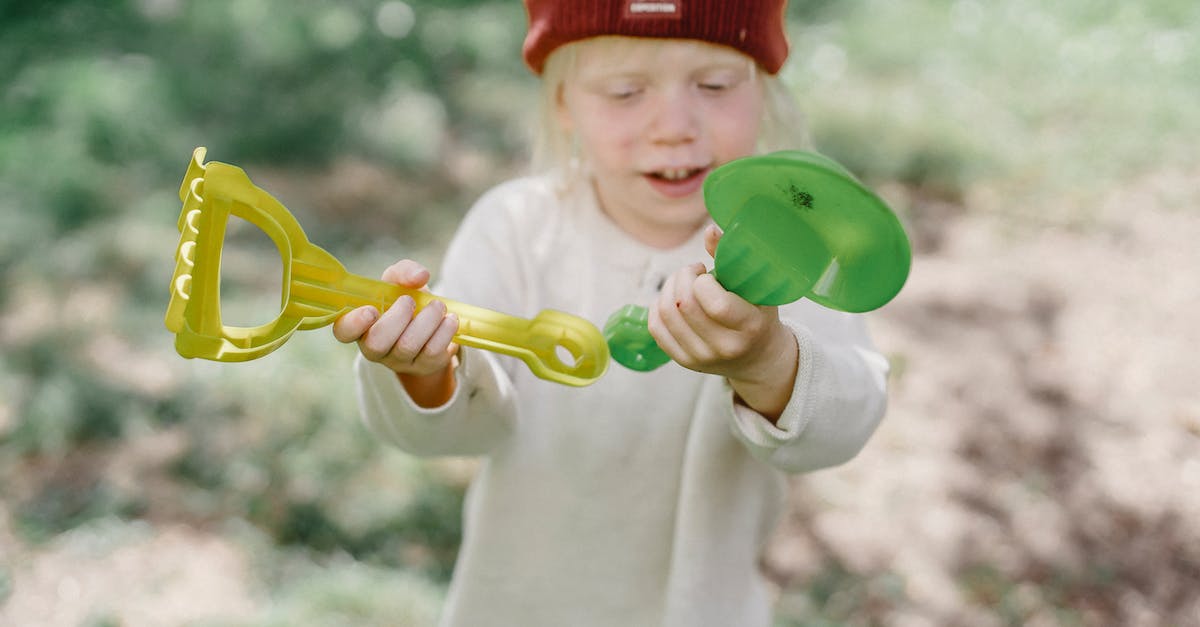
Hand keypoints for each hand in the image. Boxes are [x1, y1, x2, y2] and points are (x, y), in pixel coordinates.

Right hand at [332, 260, 459, 405]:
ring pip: (407, 346)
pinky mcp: (423, 366)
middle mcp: (374, 347)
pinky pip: (432, 352)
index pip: (343, 331)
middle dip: (396, 318)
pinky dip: (444, 331)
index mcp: (360, 324)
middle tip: (409, 301)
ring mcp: (398, 360)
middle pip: (376, 343)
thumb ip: (403, 272)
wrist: (431, 324)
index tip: (372, 309)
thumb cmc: (404, 300)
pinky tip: (450, 319)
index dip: (354, 323)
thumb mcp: (399, 282)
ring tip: (438, 305)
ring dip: (426, 320)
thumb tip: (419, 276)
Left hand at [647, 225, 797, 418]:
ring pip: (666, 313)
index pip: (715, 305)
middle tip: (693, 271)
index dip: (702, 281)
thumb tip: (708, 230)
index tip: (708, 272)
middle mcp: (725, 348)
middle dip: (683, 277)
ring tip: (684, 282)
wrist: (758, 357)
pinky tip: (673, 297)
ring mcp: (701, 358)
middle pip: (684, 305)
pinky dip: (658, 305)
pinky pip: (656, 327)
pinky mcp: (684, 361)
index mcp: (750, 327)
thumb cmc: (759, 313)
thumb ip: (734, 257)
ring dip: (669, 287)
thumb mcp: (759, 286)